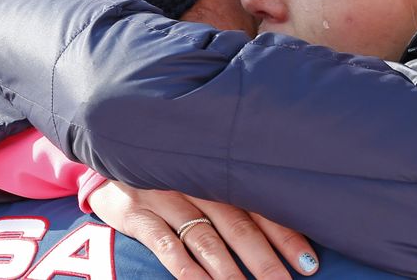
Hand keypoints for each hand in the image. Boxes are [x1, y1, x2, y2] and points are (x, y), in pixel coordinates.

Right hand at [88, 181, 318, 278]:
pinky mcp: (136, 212)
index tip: (308, 264)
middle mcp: (197, 182)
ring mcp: (166, 196)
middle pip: (238, 225)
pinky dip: (185, 268)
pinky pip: (164, 244)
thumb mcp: (200, 173)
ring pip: (205, 238)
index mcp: (219, 173)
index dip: (286, 236)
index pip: (260, 207)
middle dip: (265, 261)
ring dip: (229, 271)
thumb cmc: (167, 171)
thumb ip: (234, 194)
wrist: (108, 149)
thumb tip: (279, 231)